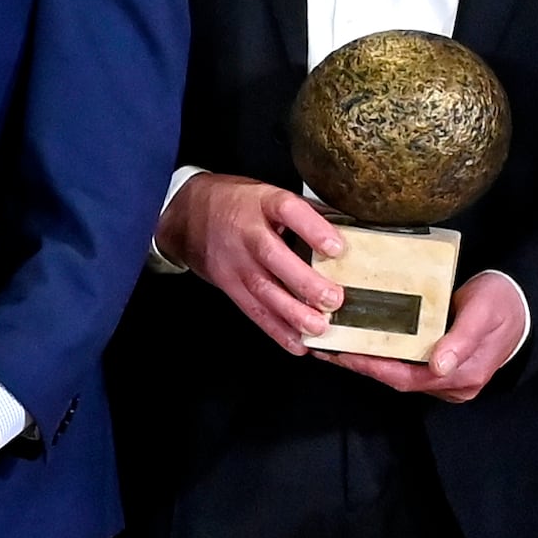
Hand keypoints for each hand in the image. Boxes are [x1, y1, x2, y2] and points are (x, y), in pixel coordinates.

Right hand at [160, 172, 340, 351]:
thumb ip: (306, 212)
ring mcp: (235, 261)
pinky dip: (276, 330)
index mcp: (262, 202)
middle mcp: (247, 232)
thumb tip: (351, 230)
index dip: (312, 229)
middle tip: (332, 299)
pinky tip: (297, 343)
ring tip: (319, 327)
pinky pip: (253, 311)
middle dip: (304, 282)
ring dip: (292, 313)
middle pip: (273, 256)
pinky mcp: (229, 285)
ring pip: (263, 289)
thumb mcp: (268, 194)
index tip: (337, 248)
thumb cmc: (237, 203)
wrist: (186, 215)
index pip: (288, 210)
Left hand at [342, 266, 529, 403]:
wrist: (526, 304)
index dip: (373, 368)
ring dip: (369, 361)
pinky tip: (363, 342)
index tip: (344, 355)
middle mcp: (453, 384)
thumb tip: (439, 365)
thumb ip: (463, 338)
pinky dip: (384, 356)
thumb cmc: (503, 303)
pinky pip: (407, 366)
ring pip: (401, 373)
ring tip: (336, 345)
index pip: (406, 378)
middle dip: (362, 365)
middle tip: (327, 349)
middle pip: (398, 379)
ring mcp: (448, 379)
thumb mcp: (484, 312)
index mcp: (463, 374)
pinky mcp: (444, 368)